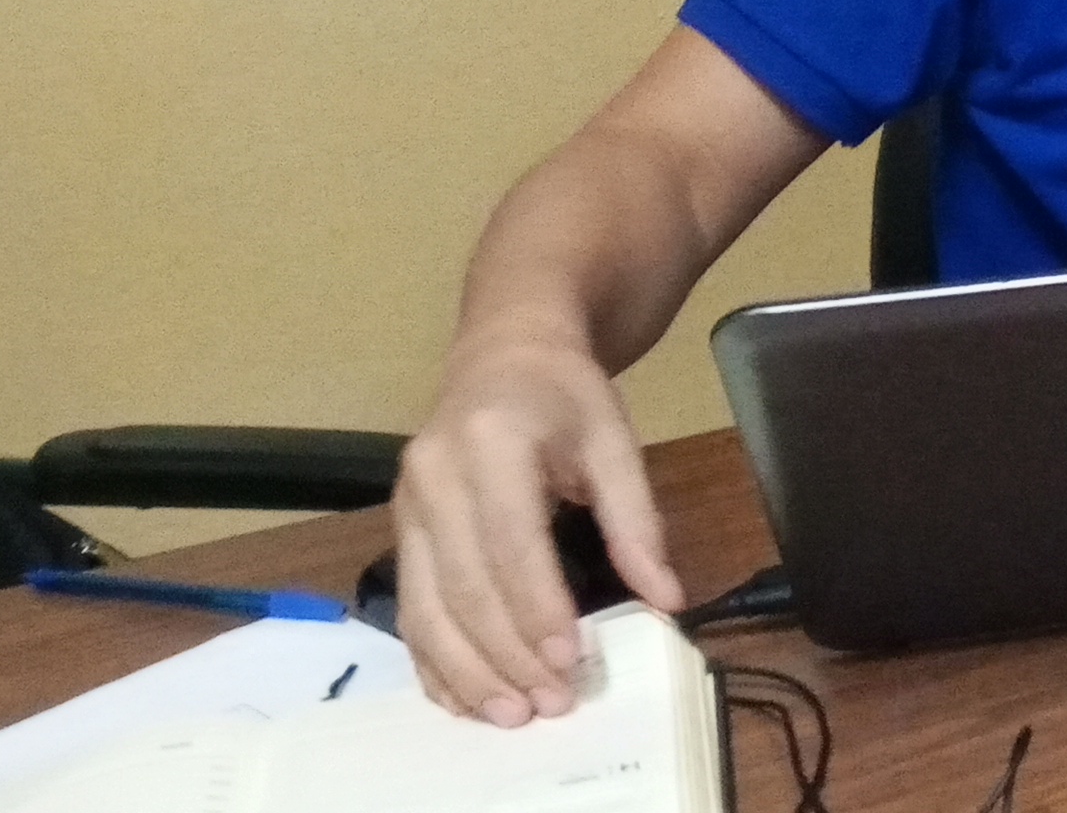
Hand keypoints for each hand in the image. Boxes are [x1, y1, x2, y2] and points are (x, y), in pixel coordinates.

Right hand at [391, 339, 684, 725]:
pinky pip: (407, 606)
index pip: (510, 543)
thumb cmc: (565, 395)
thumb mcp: (615, 440)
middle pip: (462, 585)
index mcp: (490, 442)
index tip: (570, 661)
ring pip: (424, 606)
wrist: (503, 351)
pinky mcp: (398, 529)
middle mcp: (433, 476)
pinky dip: (431, 659)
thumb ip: (638, 520)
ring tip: (508, 715)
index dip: (537, 608)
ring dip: (464, 670)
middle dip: (505, 654)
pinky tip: (461, 696)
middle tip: (549, 705)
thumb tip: (668, 597)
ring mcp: (405, 505)